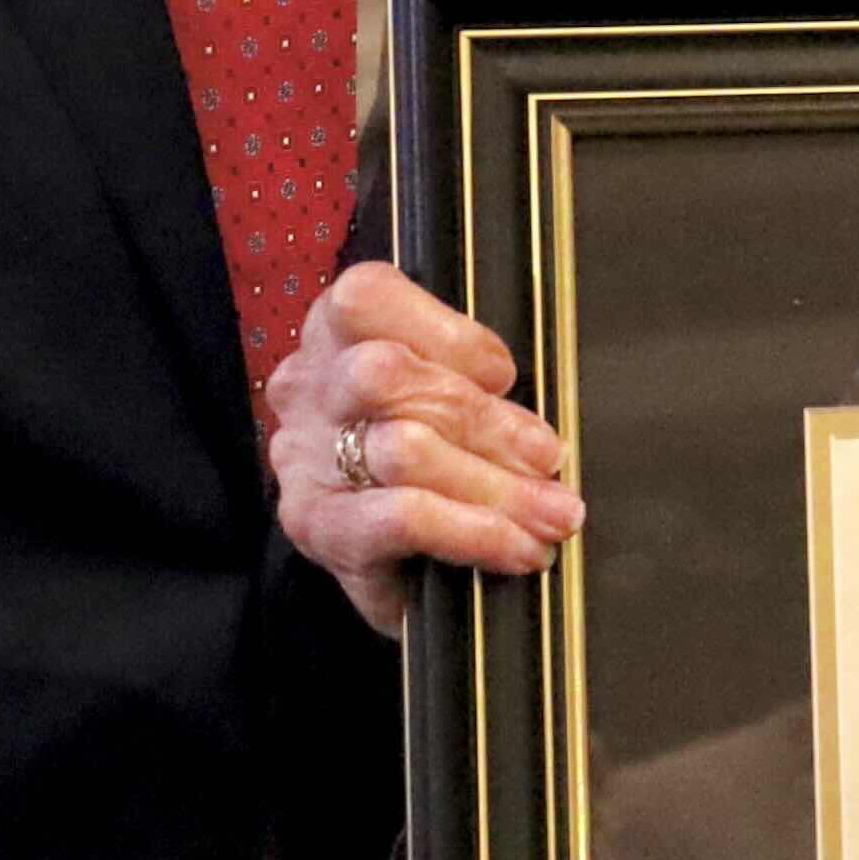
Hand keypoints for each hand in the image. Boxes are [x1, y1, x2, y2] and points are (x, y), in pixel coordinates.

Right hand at [263, 256, 580, 638]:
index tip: (505, 375)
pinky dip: (472, 532)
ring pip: (400, 450)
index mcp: (338, 334)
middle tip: (548, 458)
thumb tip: (537, 428)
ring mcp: (305, 459)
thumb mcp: (448, 397)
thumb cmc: (429, 457)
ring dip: (494, 484)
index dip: (445, 333)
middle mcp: (310, 388)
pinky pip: (399, 520)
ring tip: (552, 513)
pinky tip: (517, 549)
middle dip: (484, 419)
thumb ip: (476, 385)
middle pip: (385, 374)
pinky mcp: (317, 528)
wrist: (393, 562)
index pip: (367, 297)